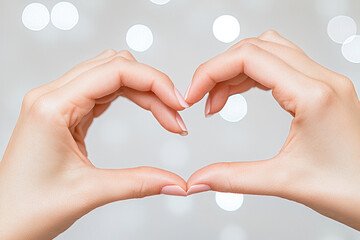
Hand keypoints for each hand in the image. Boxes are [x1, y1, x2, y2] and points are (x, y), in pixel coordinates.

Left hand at [0, 50, 188, 239]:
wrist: (1, 224)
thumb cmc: (26, 209)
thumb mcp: (88, 193)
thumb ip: (138, 183)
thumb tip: (176, 183)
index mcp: (52, 106)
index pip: (115, 71)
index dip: (154, 81)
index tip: (178, 104)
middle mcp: (53, 97)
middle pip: (115, 67)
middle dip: (152, 86)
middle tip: (176, 116)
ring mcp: (58, 103)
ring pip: (111, 76)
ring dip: (143, 91)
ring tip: (166, 116)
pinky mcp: (65, 114)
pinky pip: (103, 92)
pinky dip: (130, 97)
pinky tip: (146, 112)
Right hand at [186, 30, 359, 229]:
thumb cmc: (351, 189)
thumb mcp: (285, 182)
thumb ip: (234, 178)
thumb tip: (199, 180)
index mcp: (314, 94)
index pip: (249, 57)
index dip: (211, 71)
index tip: (192, 94)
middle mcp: (322, 79)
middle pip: (256, 47)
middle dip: (220, 69)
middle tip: (201, 98)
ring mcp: (325, 82)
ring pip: (269, 52)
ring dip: (236, 70)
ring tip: (217, 100)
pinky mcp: (324, 90)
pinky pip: (281, 67)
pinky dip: (253, 76)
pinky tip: (240, 94)